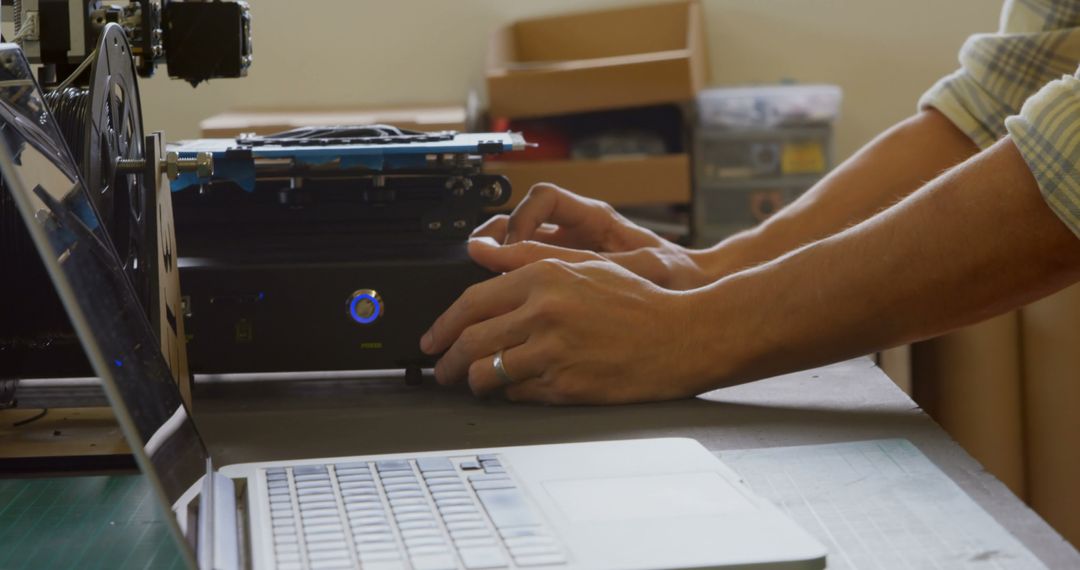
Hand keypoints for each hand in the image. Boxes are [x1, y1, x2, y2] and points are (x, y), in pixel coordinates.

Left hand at [420, 258, 710, 403]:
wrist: (683, 335)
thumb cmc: (640, 301)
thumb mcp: (586, 266)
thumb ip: (529, 261)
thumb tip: (479, 255)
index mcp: (543, 276)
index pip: (471, 302)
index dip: (443, 325)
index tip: (432, 339)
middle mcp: (543, 312)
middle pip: (470, 341)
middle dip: (446, 361)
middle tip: (440, 369)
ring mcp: (554, 352)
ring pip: (487, 373)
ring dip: (474, 382)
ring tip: (474, 383)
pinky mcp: (567, 386)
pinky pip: (518, 395)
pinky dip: (509, 395)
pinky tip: (513, 390)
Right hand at [472, 183, 705, 288]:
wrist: (696, 294)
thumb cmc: (675, 277)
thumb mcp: (628, 267)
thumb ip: (577, 260)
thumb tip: (538, 252)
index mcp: (594, 217)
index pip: (544, 198)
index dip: (523, 217)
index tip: (515, 246)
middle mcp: (578, 230)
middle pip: (522, 218)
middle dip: (496, 235)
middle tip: (481, 260)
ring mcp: (572, 253)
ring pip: (521, 245)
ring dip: (499, 258)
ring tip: (484, 279)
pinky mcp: (569, 278)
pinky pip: (532, 272)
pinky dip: (515, 282)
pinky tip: (505, 302)